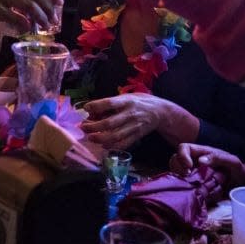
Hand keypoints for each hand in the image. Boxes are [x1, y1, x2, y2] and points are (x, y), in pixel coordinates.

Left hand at [80, 93, 195, 149]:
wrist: (160, 111)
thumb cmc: (139, 102)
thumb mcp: (127, 97)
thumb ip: (111, 103)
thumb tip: (91, 110)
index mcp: (127, 101)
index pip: (110, 103)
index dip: (96, 106)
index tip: (85, 108)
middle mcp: (130, 114)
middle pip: (110, 123)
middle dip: (94, 127)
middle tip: (84, 127)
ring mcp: (134, 126)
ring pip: (115, 136)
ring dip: (100, 138)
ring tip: (91, 137)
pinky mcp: (137, 136)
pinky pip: (123, 144)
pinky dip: (112, 146)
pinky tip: (103, 145)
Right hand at [169, 143, 244, 187]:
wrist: (242, 183)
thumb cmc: (237, 169)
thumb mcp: (231, 161)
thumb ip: (217, 158)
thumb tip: (200, 161)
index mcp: (200, 153)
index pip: (183, 148)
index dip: (182, 156)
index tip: (189, 167)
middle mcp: (193, 162)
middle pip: (175, 161)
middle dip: (179, 170)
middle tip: (189, 179)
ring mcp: (192, 174)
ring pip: (176, 175)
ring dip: (182, 181)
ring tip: (194, 187)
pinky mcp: (193, 186)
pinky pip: (184, 188)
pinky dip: (188, 192)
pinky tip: (199, 194)